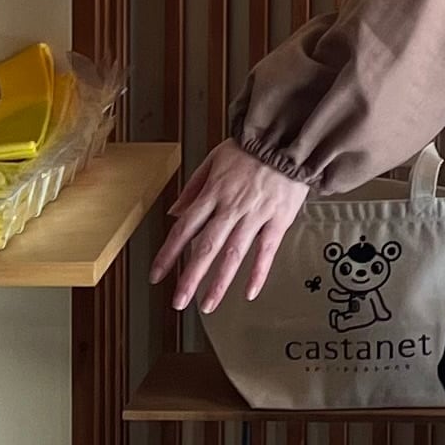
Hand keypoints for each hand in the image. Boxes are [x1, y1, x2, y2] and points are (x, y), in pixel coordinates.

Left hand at [150, 142, 310, 311]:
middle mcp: (231, 208)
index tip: (157, 275)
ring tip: (207, 305)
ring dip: (219, 282)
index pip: (184, 229)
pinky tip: (249, 292)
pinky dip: (258, 272)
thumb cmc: (251, 148)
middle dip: (190, 277)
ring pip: (233, 254)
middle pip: (206, 247)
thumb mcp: (213, 159)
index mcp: (212, 193)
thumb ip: (193, 188)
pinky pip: (266, 251)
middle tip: (178, 302)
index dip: (169, 254)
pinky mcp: (278, 220)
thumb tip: (175, 212)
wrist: (287, 139)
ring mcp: (255, 216)